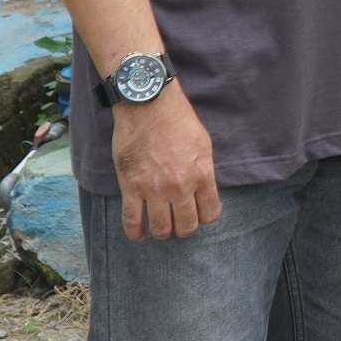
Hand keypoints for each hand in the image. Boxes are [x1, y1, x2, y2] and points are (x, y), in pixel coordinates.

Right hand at [110, 87, 218, 240]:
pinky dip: (135, 232)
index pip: (210, 213)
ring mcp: (154, 189)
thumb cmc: (178, 120)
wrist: (148, 105)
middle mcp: (180, 187)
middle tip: (179, 224)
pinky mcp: (131, 187)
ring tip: (161, 228)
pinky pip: (132, 220)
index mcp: (202, 175)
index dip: (205, 217)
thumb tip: (203, 190)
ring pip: (161, 228)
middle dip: (184, 228)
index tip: (200, 215)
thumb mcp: (203, 144)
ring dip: (162, 232)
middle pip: (186, 226)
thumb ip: (204, 171)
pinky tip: (138, 235)